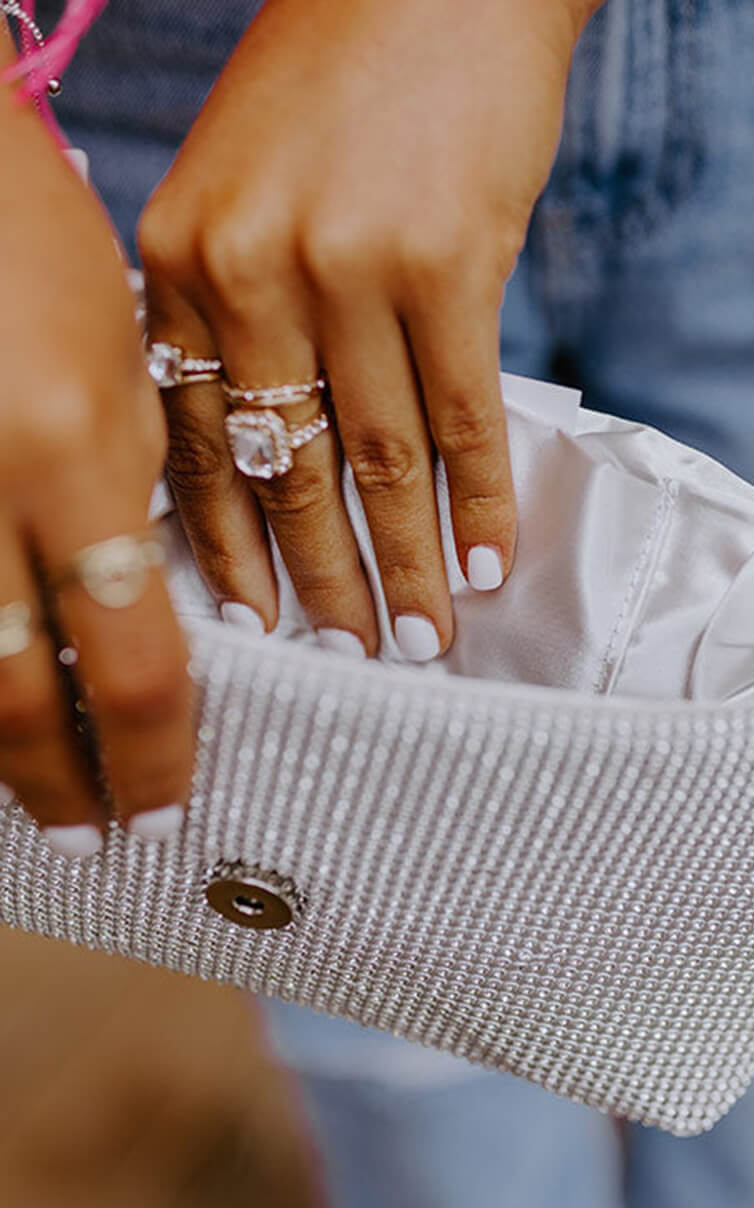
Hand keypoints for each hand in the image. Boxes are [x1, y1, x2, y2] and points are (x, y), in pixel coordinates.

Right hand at [0, 82, 192, 853]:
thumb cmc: (36, 248)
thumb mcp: (121, 375)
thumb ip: (132, 499)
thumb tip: (144, 612)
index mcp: (74, 459)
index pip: (136, 663)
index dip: (151, 755)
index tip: (163, 807)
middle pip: (19, 700)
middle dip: (62, 785)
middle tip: (92, 841)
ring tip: (35, 804)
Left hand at [138, 0, 596, 659]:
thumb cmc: (339, 88)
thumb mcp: (239, 190)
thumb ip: (233, 316)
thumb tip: (266, 451)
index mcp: (180, 259)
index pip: (196, 445)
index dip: (230, 552)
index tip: (259, 628)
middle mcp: (251, 269)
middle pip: (287, 470)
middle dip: (322, 584)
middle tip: (349, 660)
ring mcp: (351, 267)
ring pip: (379, 460)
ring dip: (409, 565)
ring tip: (426, 639)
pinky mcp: (451, 262)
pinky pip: (466, 415)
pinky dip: (484, 499)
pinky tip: (495, 562)